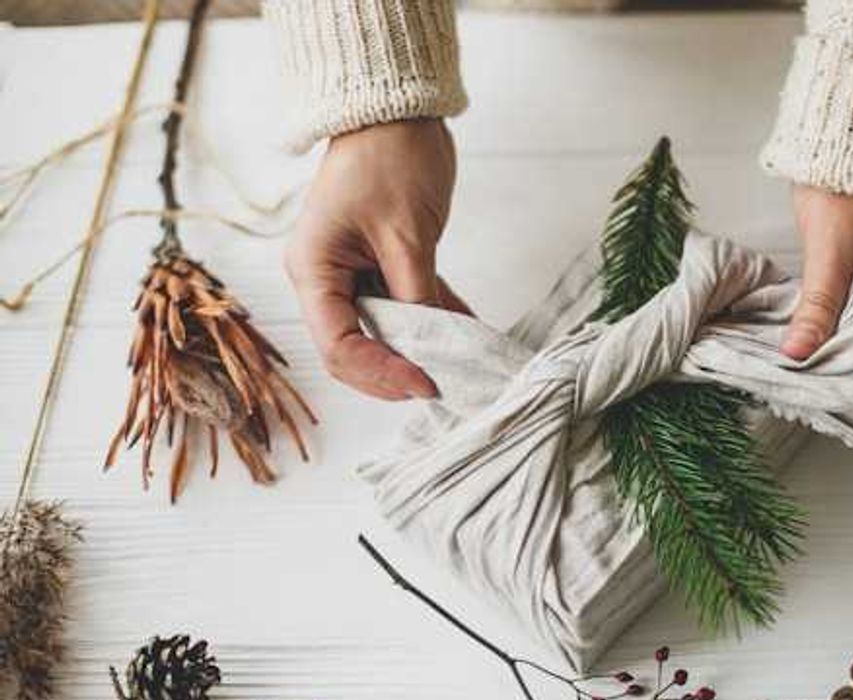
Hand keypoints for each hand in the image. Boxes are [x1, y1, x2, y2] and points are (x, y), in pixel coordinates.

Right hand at [285, 118, 470, 400]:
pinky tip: (468, 334)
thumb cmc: (389, 158)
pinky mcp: (383, 264)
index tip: (427, 384)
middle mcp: (325, 278)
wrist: (397, 110)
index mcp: (314, 270)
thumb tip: (436, 346)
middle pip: (355, 349)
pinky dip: (436, 320)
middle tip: (444, 383)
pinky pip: (408, 306)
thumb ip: (417, 294)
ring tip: (461, 367)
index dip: (381, 374)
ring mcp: (353, 273)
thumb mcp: (407, 234)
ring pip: (383, 333)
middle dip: (396, 371)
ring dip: (421, 350)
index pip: (339, 346)